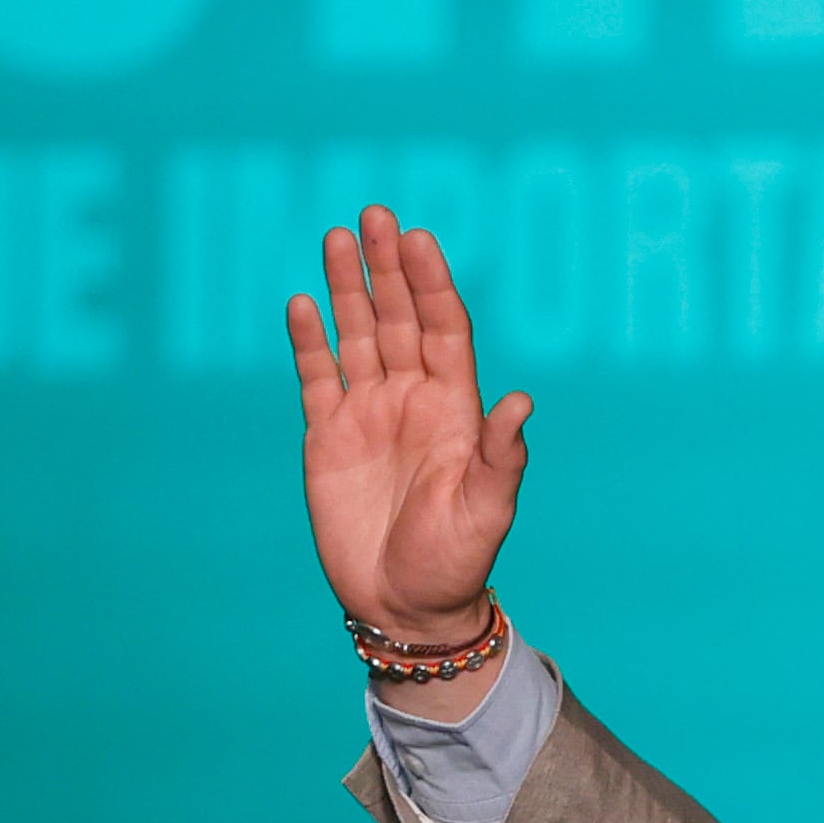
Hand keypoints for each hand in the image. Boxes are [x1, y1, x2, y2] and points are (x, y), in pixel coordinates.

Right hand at [288, 205, 533, 648]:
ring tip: (336, 237)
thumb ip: (501, 456)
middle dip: (387, 267)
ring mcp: (368, 415)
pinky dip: (309, 341)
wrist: (405, 607)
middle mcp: (411, 400)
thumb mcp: (487, 511)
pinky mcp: (327, 438)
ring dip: (347, 288)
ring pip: (357, 335)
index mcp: (455, 410)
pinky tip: (301, 303)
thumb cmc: (456, 563)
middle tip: (375, 214)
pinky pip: (317, 377)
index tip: (420, 239)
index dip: (432, 285)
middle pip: (398, 318)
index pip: (443, 330)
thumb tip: (521, 401)